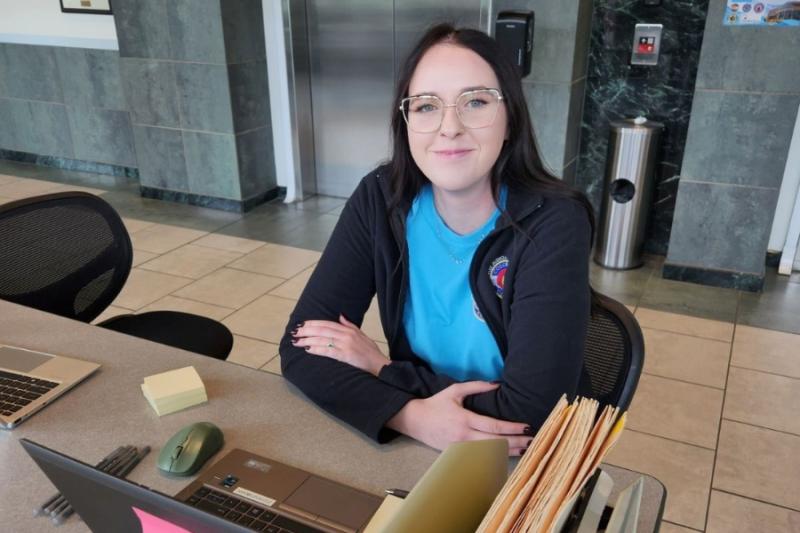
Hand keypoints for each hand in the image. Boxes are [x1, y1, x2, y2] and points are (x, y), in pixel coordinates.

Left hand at [292, 315, 388, 375]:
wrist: (379, 364)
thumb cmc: (370, 351)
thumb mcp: (361, 334)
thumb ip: (349, 325)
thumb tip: (340, 316)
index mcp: (349, 330)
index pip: (328, 323)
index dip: (314, 323)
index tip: (302, 324)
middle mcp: (346, 335)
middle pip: (322, 330)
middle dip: (307, 330)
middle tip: (295, 332)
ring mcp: (345, 345)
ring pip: (323, 339)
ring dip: (308, 340)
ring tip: (297, 341)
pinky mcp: (345, 355)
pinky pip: (328, 351)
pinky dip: (317, 349)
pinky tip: (308, 349)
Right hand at [386, 381, 532, 455]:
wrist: (415, 420)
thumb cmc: (436, 404)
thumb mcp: (455, 390)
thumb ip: (477, 386)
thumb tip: (497, 384)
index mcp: (464, 419)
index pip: (493, 426)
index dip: (512, 428)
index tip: (526, 427)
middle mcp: (464, 436)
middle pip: (495, 443)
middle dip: (516, 443)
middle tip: (533, 441)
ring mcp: (460, 448)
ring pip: (489, 454)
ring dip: (508, 452)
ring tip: (525, 450)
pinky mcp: (457, 454)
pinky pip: (479, 458)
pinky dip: (494, 458)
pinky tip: (506, 456)